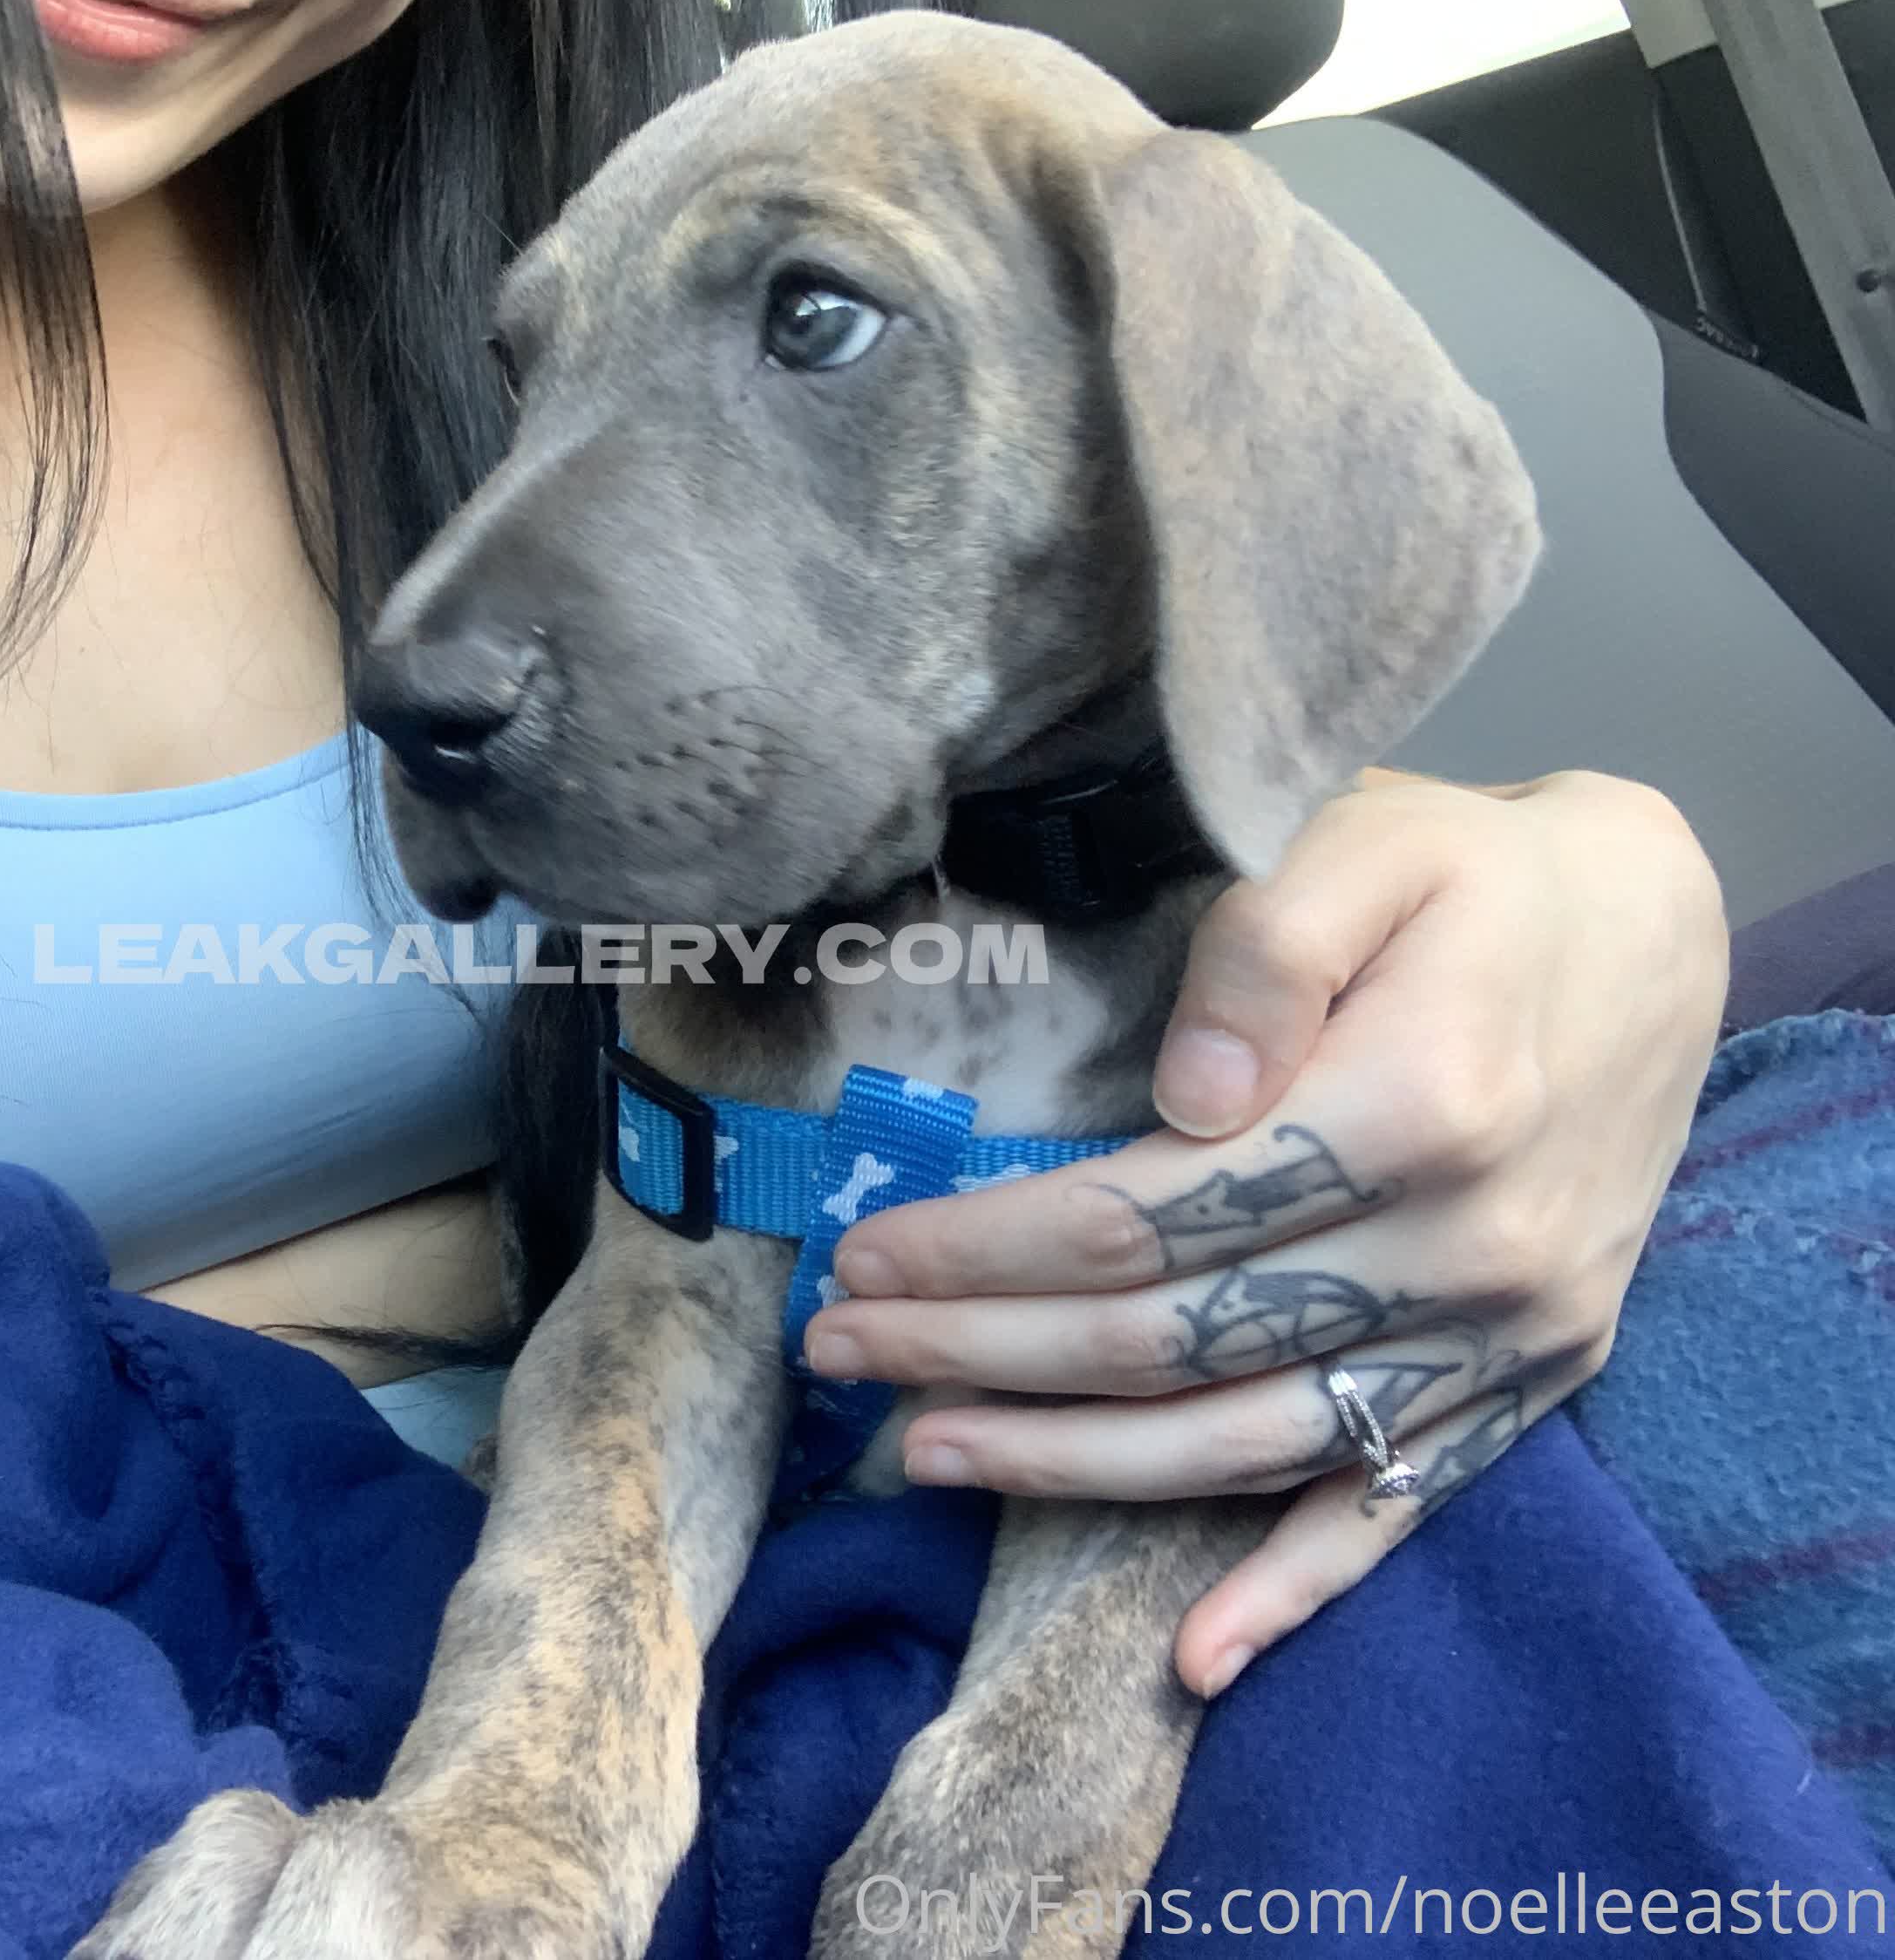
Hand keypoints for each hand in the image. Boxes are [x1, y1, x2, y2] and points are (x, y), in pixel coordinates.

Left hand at [803, 769, 1727, 1695]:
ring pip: (1249, 1440)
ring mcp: (1504, 1331)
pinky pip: (1400, 1506)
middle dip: (981, 1356)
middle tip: (841, 1354)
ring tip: (926, 1455)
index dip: (989, 1250)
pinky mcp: (1532, 1378)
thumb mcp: (1365, 841)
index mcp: (1414, 1103)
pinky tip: (1195, 1655)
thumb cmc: (1477, 875)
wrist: (1653, 931)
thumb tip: (1178, 1102)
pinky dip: (1296, 1590)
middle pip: (1171, 1339)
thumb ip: (1263, 954)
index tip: (865, 1255)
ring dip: (1074, 1465)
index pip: (1145, 1217)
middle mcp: (1464, 1243)